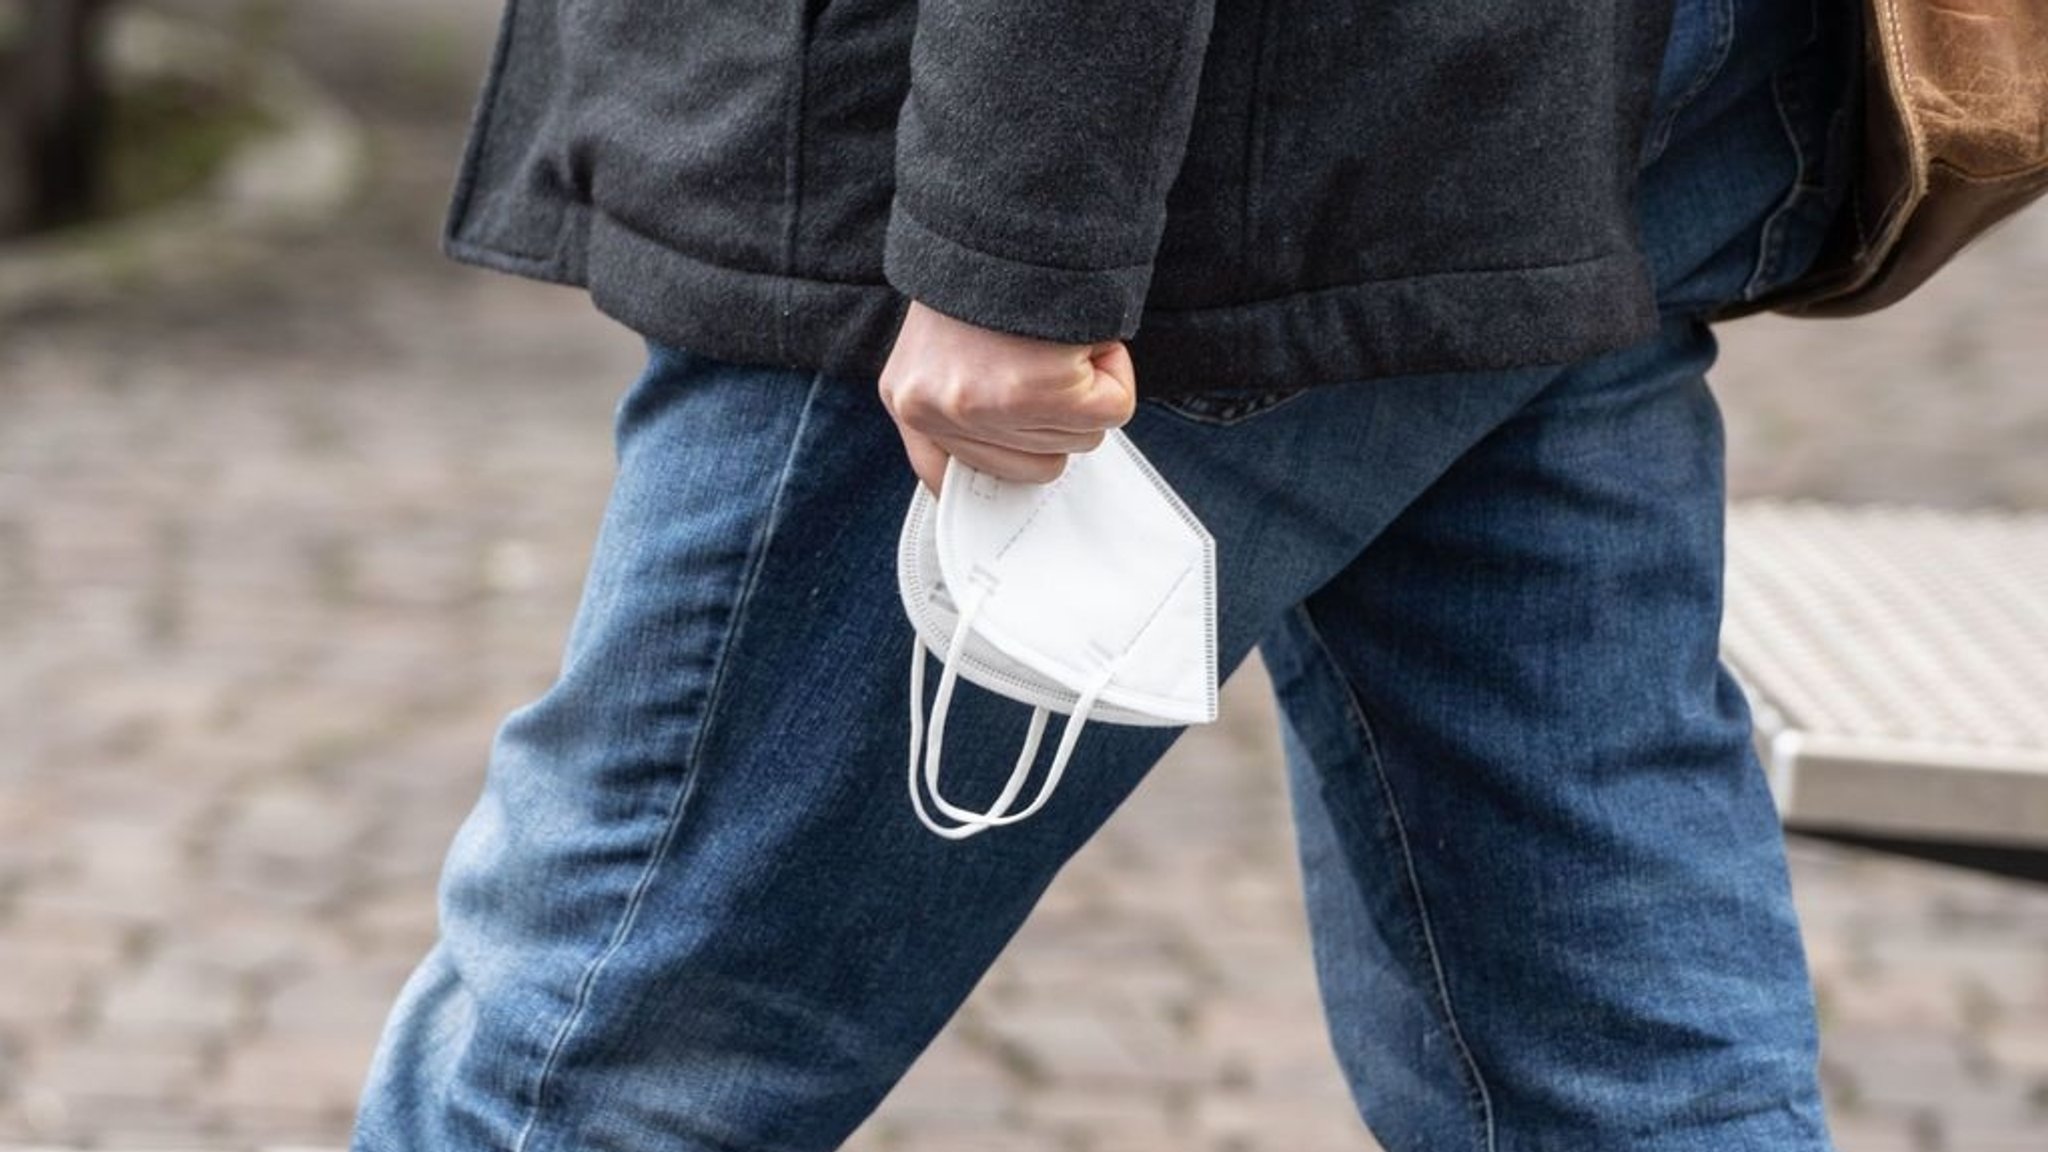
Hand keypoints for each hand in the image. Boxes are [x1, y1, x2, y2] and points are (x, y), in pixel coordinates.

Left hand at [878, 300, 1137, 494]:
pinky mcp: (1035, 390)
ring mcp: (982, 404)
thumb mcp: (949, 349)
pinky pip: (1110, 411)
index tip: (1023, 449)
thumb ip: (970, 404)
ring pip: (1079, 438)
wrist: (1009, 209)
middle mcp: (935, 407)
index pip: (944, 477)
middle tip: (1046, 358)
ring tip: (1059, 339)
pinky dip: (1115, 374)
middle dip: (1059, 415)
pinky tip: (1083, 337)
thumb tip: (1027, 456)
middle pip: (1037, 464)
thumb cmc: (990, 275)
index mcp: (908, 397)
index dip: (997, 465)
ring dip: (1087, 390)